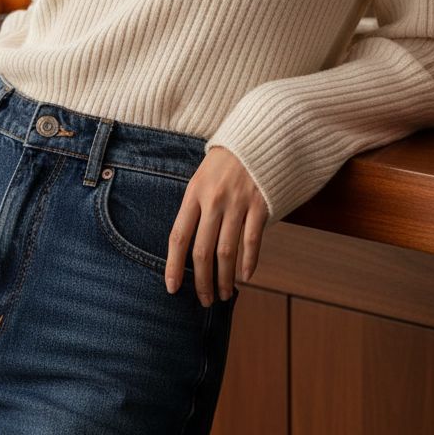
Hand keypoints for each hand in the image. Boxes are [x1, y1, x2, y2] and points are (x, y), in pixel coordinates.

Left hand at [165, 145, 268, 305]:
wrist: (260, 134)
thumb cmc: (227, 159)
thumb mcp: (203, 176)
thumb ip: (196, 206)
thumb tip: (189, 245)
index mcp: (194, 192)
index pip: (178, 236)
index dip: (174, 266)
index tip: (172, 288)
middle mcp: (214, 200)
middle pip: (203, 251)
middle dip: (202, 281)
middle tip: (204, 300)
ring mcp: (238, 203)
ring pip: (227, 252)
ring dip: (224, 279)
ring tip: (224, 294)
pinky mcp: (260, 204)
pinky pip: (252, 241)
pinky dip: (249, 262)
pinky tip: (246, 276)